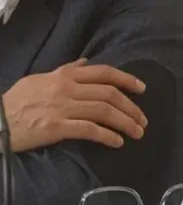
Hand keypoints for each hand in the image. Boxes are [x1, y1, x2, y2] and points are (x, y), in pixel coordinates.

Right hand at [1, 59, 147, 151]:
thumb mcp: (39, 78)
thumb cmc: (17, 101)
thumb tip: (86, 63)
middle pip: (109, 94)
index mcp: (64, 75)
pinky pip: (89, 130)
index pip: (104, 73)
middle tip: (143, 119)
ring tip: (137, 132)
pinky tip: (117, 142)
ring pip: (104, 111)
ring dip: (125, 122)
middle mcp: (66, 88)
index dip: (127, 79)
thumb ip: (65, 70)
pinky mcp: (56, 127)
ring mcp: (62, 107)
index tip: (142, 88)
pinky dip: (107, 136)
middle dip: (131, 107)